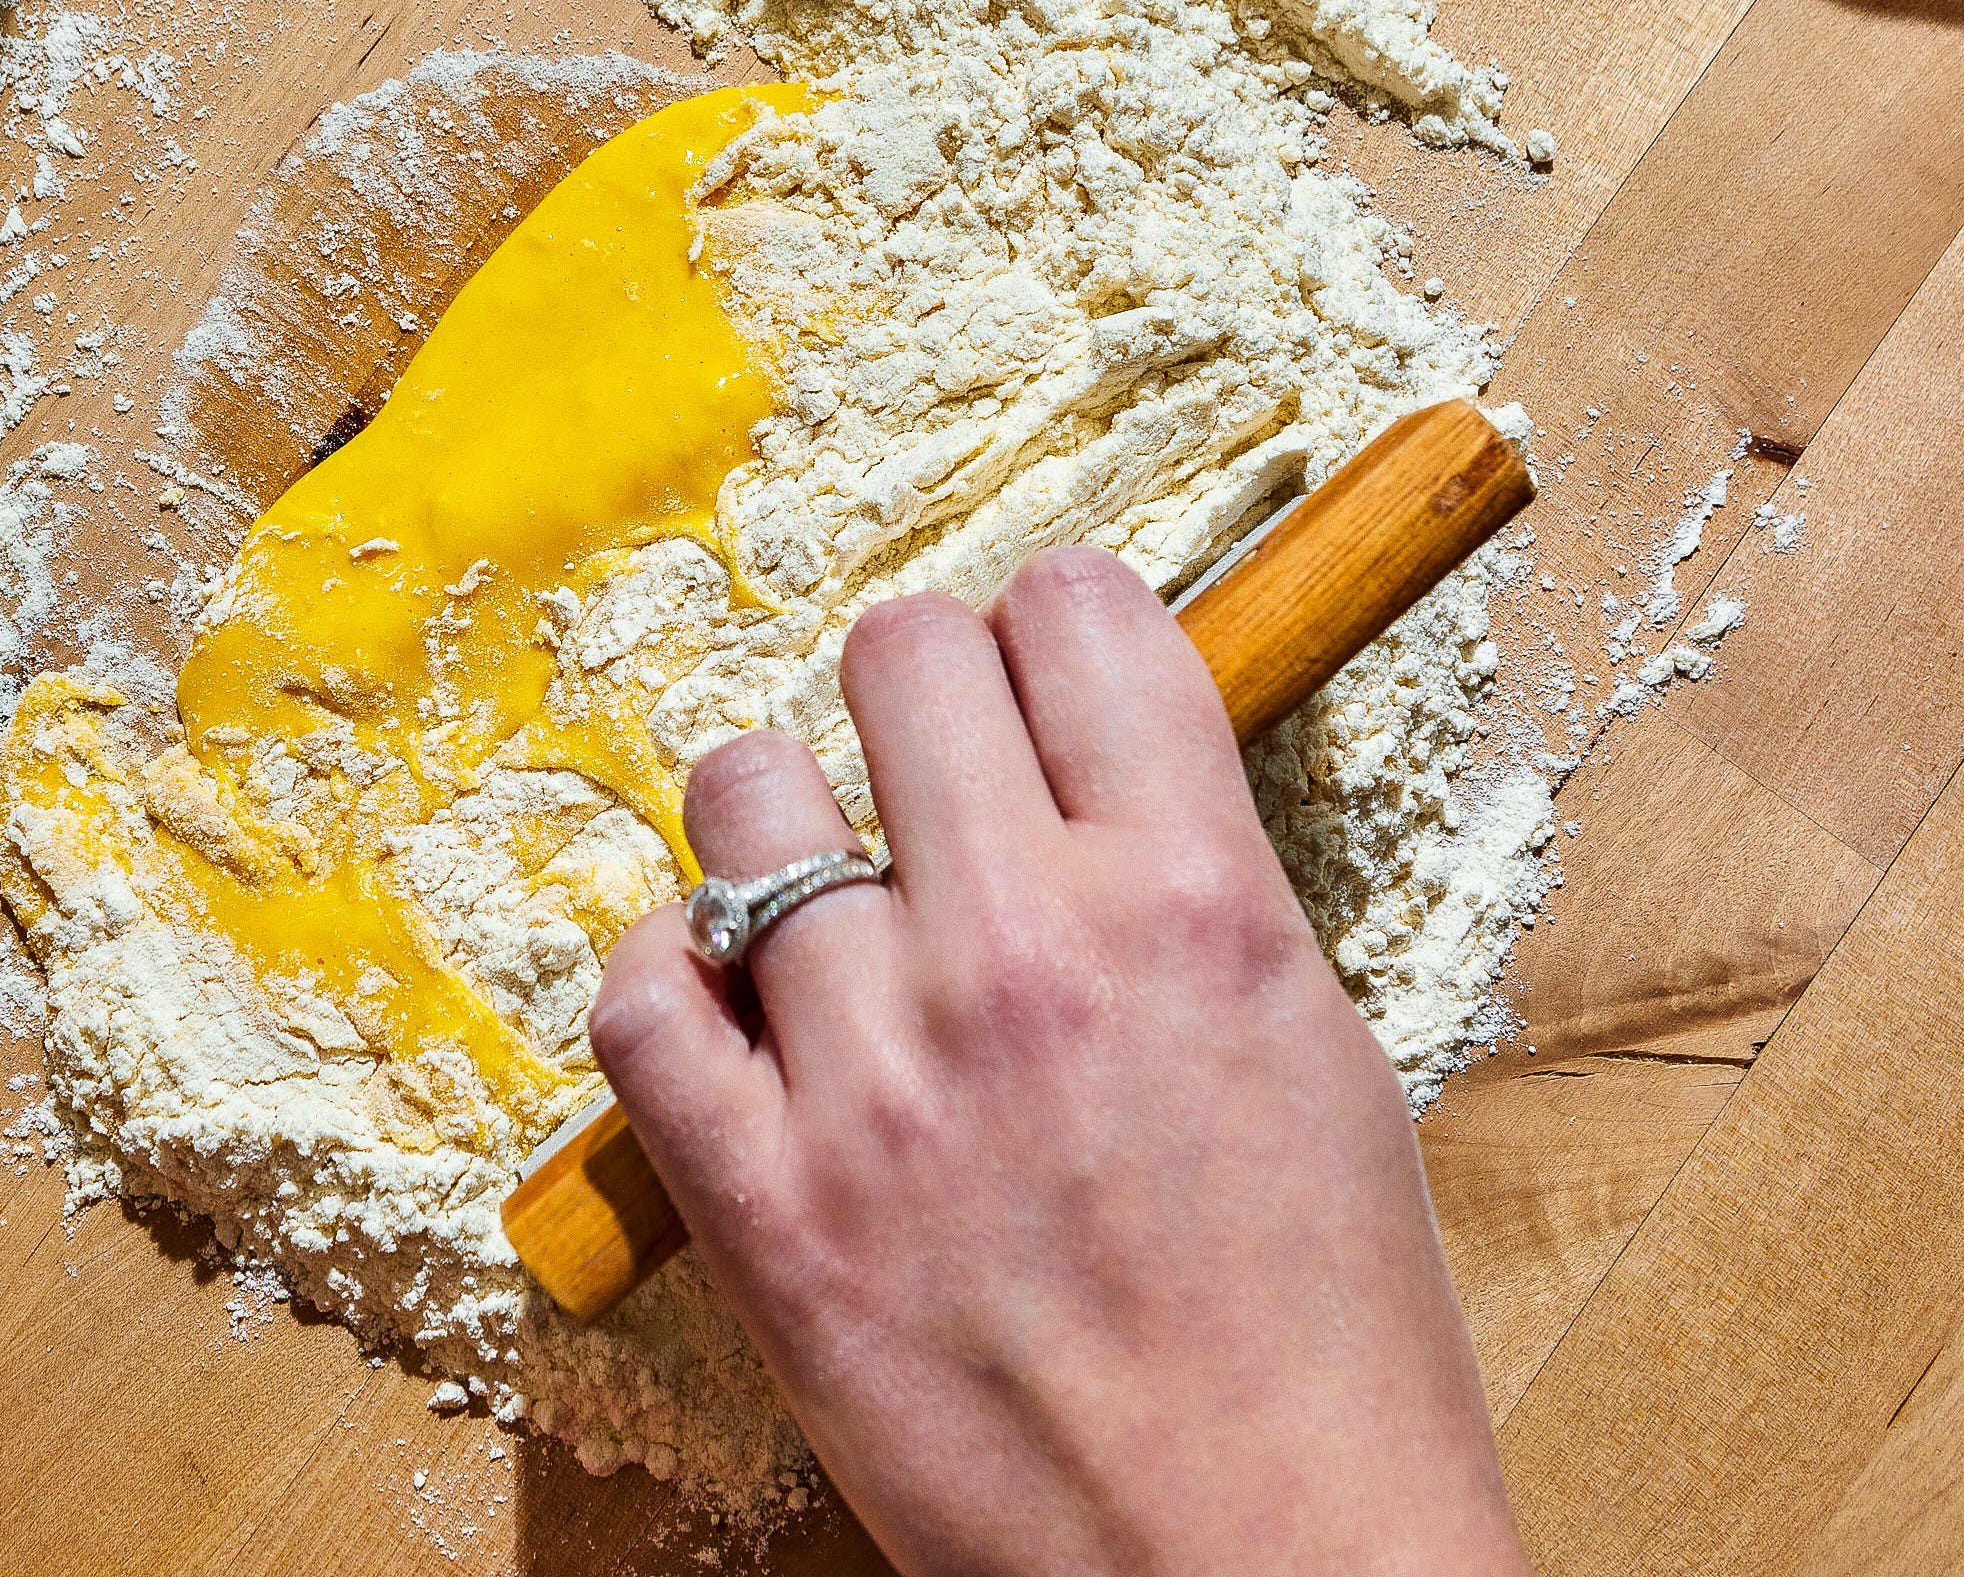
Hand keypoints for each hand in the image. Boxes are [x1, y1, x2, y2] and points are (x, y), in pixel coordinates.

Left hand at [592, 547, 1528, 1575]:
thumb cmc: (1324, 1349)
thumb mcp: (1314, 1054)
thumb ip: (1190, 887)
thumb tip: (1084, 771)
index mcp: (1195, 904)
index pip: (1076, 614)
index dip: (1055, 626)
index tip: (1043, 672)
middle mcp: (1024, 953)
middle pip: (898, 653)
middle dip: (921, 689)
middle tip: (938, 772)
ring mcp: (873, 1076)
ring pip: (744, 796)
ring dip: (787, 821)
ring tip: (830, 892)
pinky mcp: (762, 1206)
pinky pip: (638, 992)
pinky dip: (674, 967)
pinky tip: (732, 992)